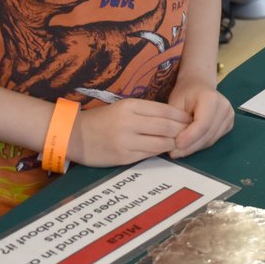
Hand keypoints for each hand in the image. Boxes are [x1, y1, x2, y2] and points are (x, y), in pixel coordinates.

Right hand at [69, 99, 191, 166]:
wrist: (72, 135)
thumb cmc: (101, 120)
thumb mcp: (123, 108)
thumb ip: (146, 112)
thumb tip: (173, 118)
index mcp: (130, 106)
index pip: (165, 110)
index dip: (181, 116)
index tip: (190, 119)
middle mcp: (129, 122)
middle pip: (166, 126)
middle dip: (182, 130)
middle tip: (192, 132)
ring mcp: (126, 141)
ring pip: (161, 143)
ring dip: (174, 143)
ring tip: (182, 142)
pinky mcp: (123, 157)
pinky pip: (149, 155)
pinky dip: (160, 152)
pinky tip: (166, 151)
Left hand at [167, 82, 233, 158]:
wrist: (198, 85)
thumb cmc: (185, 93)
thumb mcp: (176, 103)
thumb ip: (176, 122)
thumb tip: (176, 144)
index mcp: (212, 98)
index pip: (202, 124)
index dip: (189, 138)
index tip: (175, 145)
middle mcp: (224, 107)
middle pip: (208, 134)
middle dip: (190, 147)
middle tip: (174, 153)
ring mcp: (229, 116)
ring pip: (211, 140)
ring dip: (194, 148)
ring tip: (179, 151)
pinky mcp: (229, 124)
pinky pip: (214, 140)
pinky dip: (200, 145)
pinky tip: (189, 145)